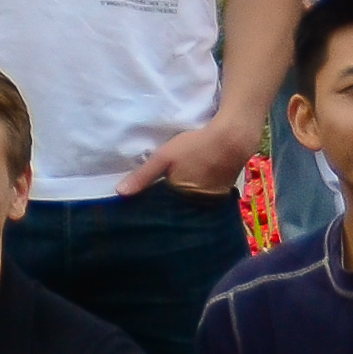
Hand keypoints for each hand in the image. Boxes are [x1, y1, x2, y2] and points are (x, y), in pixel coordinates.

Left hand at [125, 116, 261, 200]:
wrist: (233, 139)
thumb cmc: (195, 147)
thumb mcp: (164, 157)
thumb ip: (142, 176)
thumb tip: (119, 193)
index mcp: (180, 201)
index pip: (160, 213)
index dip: (150, 212)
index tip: (137, 214)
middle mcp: (196, 207)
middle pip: (175, 213)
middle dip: (164, 212)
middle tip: (149, 210)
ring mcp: (210, 203)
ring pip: (189, 208)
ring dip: (179, 206)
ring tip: (165, 204)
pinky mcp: (220, 195)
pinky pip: (201, 202)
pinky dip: (192, 199)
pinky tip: (185, 194)